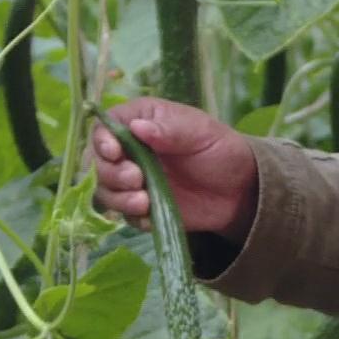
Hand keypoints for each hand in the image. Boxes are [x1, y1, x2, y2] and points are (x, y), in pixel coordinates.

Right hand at [90, 97, 258, 241]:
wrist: (239, 191)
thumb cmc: (220, 150)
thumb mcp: (201, 132)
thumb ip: (169, 129)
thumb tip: (137, 126)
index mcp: (140, 121)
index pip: (105, 127)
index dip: (103, 140)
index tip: (115, 152)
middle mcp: (130, 150)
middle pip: (99, 162)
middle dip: (112, 173)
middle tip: (136, 179)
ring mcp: (133, 180)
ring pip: (105, 190)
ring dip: (119, 198)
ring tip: (144, 202)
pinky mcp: (140, 207)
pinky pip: (124, 215)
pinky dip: (133, 217)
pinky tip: (151, 216)